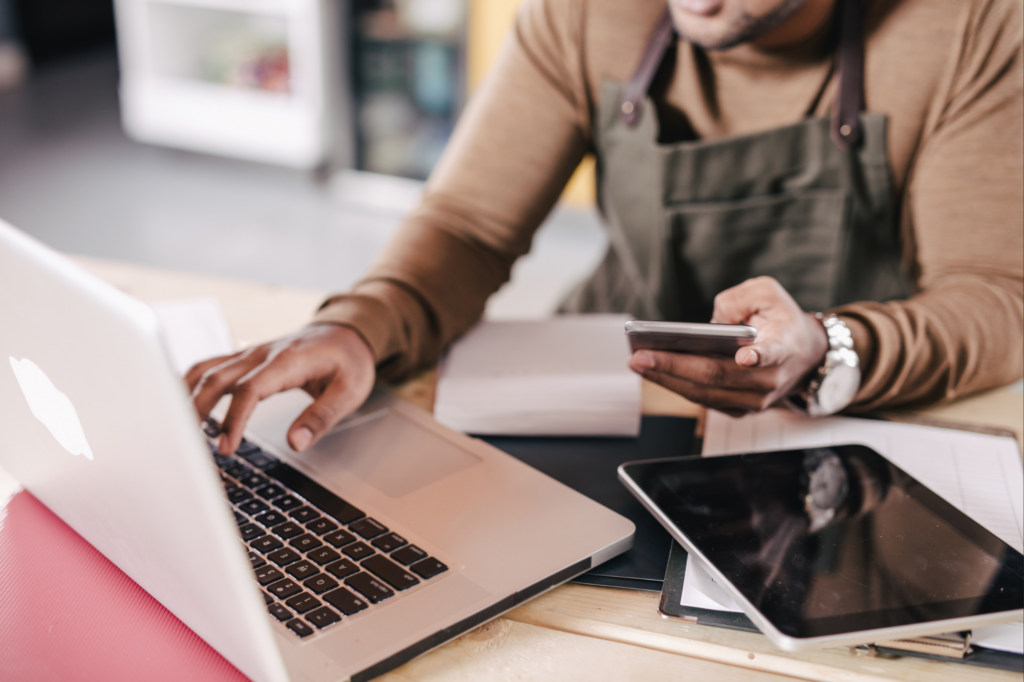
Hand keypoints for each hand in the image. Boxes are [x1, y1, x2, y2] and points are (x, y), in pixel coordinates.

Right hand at [186, 324, 374, 453]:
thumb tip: (296, 442)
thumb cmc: (349, 361)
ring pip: (206, 369)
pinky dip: (189, 384)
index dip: (233, 420)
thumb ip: (322, 417)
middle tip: (189, 447)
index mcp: (287, 361)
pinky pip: (209, 367)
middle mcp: (261, 353)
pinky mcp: (244, 358)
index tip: (226, 448)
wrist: (346, 332)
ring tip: (177, 430)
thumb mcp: (350, 391)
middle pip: (216, 378)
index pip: (250, 390)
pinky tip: (179, 404)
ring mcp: (250, 353)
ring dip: (187, 397)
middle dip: (198, 411)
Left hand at [628, 277, 828, 415]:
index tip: (746, 356)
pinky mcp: (740, 409)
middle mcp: (770, 378)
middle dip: (674, 366)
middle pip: (718, 376)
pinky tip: (651, 370)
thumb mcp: (767, 292)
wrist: (804, 355)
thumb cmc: (780, 319)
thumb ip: (739, 298)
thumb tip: (711, 323)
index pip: (773, 352)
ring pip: (704, 394)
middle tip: (640, 356)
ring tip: (636, 362)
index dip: (760, 355)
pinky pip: (703, 399)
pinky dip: (675, 385)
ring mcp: (755, 399)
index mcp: (783, 345)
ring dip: (666, 379)